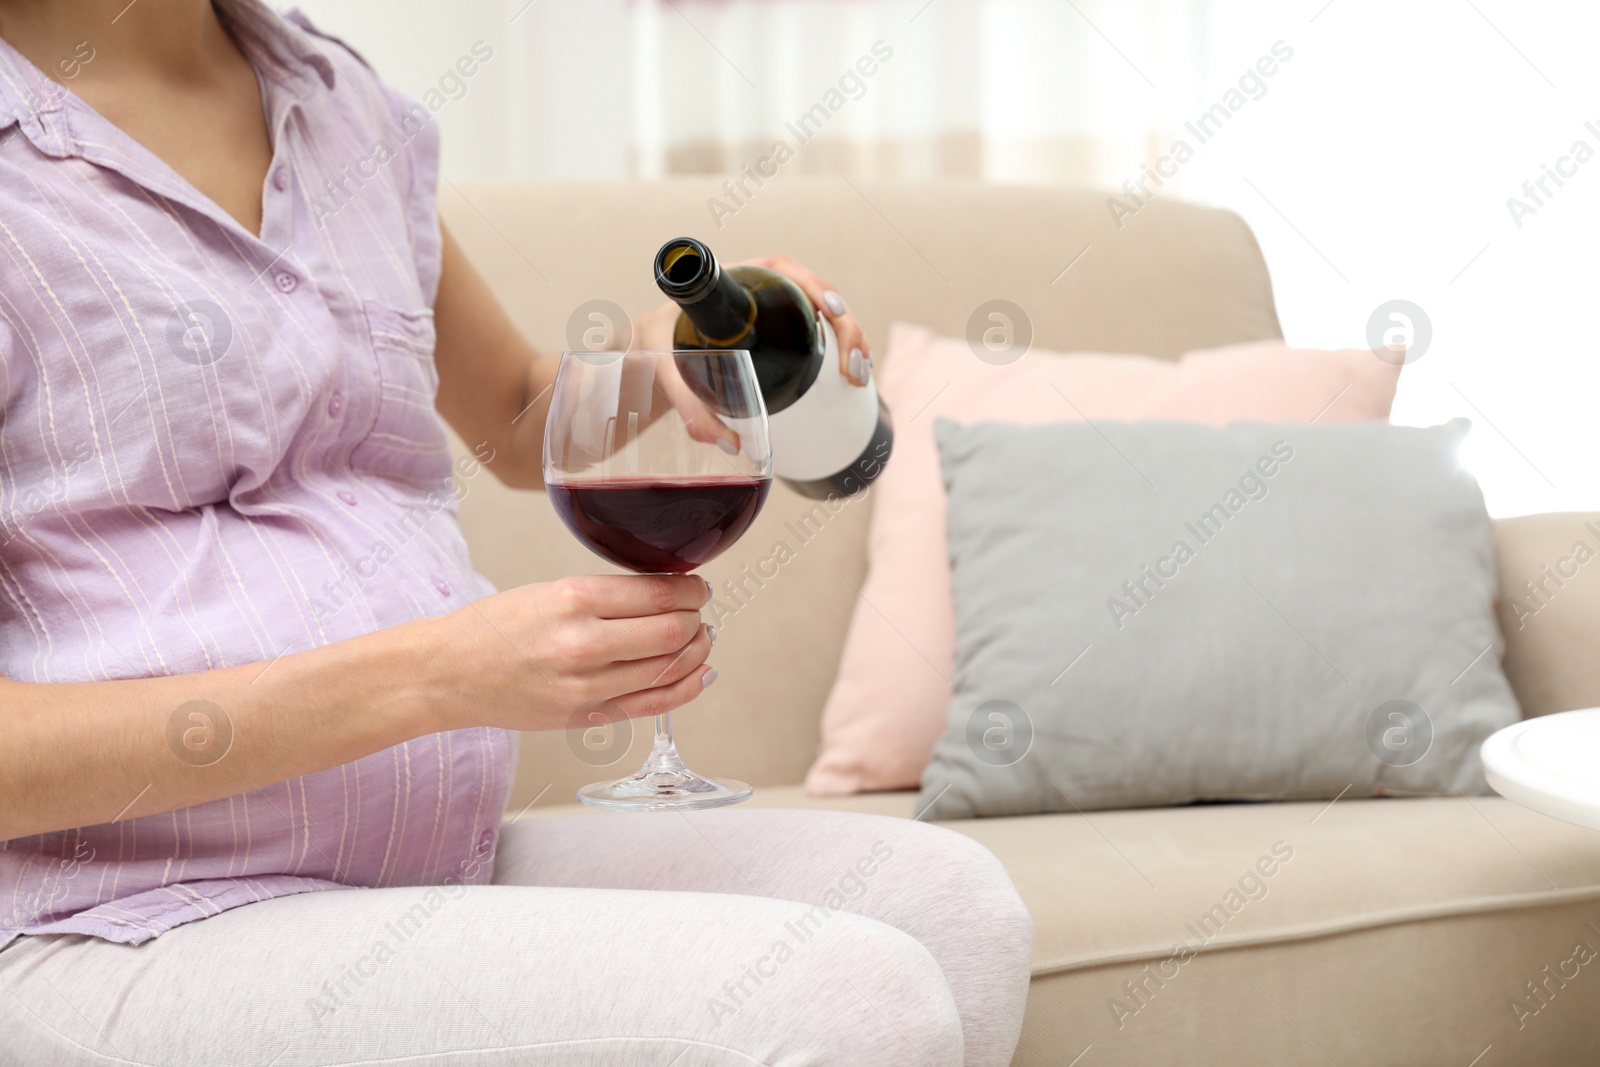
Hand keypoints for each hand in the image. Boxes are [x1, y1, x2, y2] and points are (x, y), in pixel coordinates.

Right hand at [427, 574, 714, 732]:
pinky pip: (652, 705)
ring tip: (701, 639)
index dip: (691, 590)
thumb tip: (666, 594)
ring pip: (668, 669)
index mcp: (573, 599)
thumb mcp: (549, 590)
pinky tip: (700, 674)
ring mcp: (586, 686)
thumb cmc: (494, 628)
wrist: (448, 674)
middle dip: (696, 620)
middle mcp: (583, 643)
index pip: (658, 593)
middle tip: (698, 612)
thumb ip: (606, 595)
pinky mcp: (586, 716)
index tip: (697, 587)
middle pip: (672, 633)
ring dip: (696, 651)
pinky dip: (686, 689)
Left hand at [630, 255, 871, 386]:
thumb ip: (689, 407)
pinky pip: (822, 332)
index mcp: (738, 279)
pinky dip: (843, 350)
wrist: (651, 348)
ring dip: (853, 341)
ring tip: (858, 379)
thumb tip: (729, 444)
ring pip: (828, 315)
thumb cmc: (657, 346)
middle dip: (847, 327)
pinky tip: (854, 375)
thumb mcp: (666, 370)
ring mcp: (777, 309)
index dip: (816, 287)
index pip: (785, 269)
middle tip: (853, 370)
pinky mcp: (784, 331)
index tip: (832, 314)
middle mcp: (762, 289)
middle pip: (818, 295)